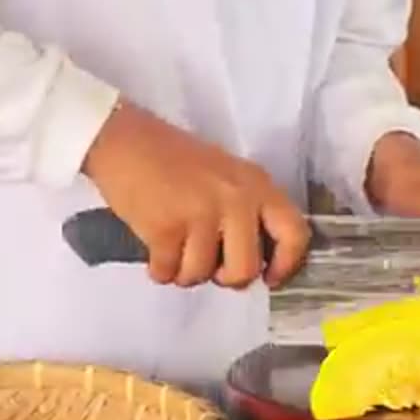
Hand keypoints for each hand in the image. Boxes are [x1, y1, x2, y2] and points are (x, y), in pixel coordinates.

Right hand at [82, 101, 309, 288]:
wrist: (124, 140)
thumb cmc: (176, 161)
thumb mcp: (229, 176)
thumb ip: (248, 211)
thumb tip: (257, 263)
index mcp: (258, 186)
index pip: (295, 234)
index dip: (286, 265)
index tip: (270, 278)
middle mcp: (236, 200)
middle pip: (245, 269)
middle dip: (225, 278)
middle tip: (211, 268)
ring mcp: (201, 214)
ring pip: (201, 274)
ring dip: (186, 273)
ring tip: (176, 253)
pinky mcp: (165, 227)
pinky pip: (169, 271)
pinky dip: (160, 270)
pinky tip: (156, 253)